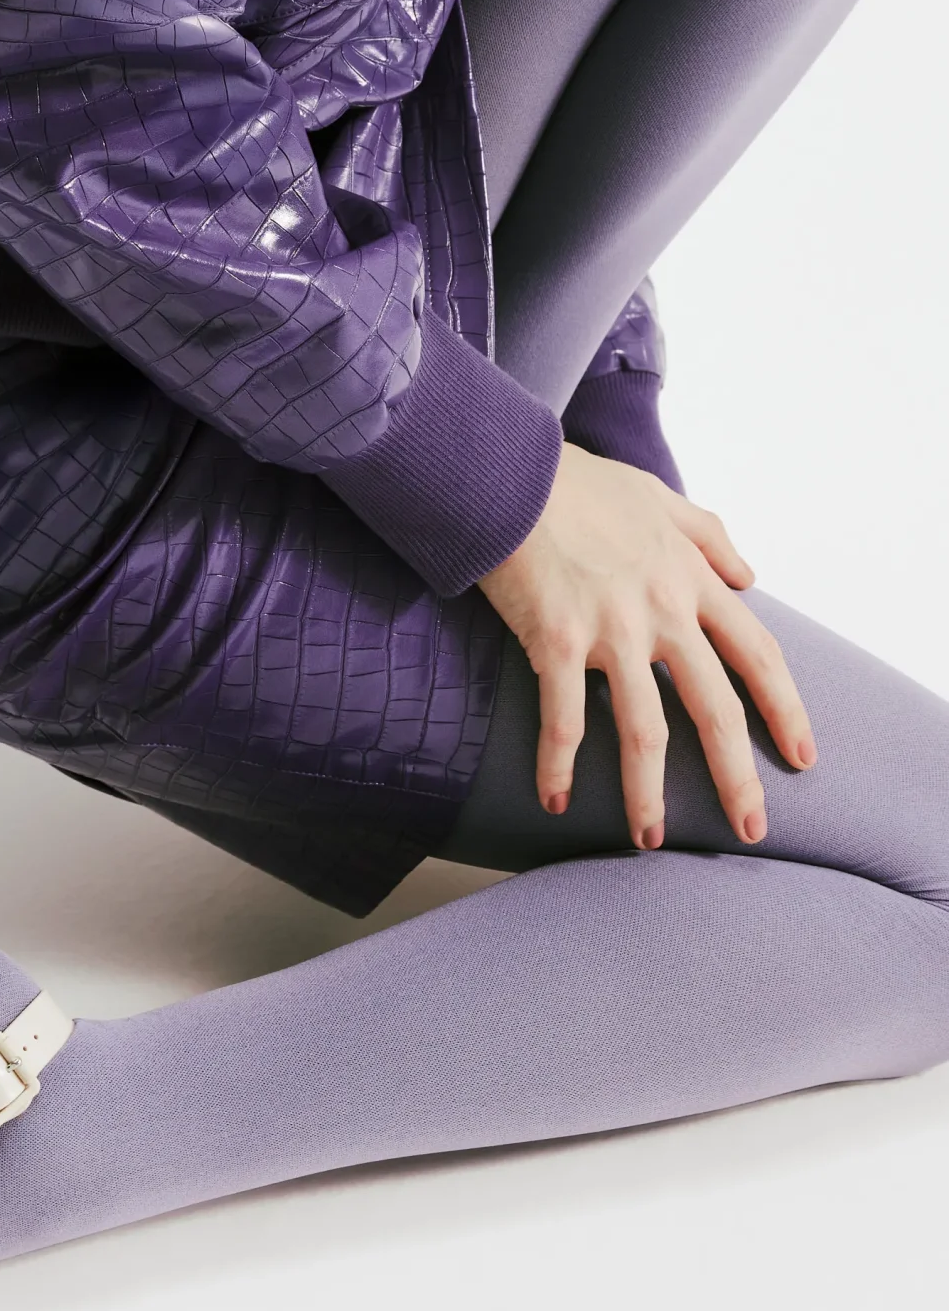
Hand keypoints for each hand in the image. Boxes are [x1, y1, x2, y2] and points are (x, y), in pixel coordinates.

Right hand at [477, 444, 815, 848]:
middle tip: (749, 827)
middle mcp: (663, 612)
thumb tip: (750, 575)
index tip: (801, 755)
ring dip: (647, 793)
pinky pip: (564, 718)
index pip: (758, 655)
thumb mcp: (659, 497)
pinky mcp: (556, 640)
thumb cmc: (577, 482)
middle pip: (715, 709)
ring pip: (645, 730)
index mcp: (692, 580)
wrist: (509, 471)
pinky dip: (559, 764)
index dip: (785, 709)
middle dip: (737, 775)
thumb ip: (710, 536)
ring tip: (650, 838)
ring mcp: (611, 630)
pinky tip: (555, 798)